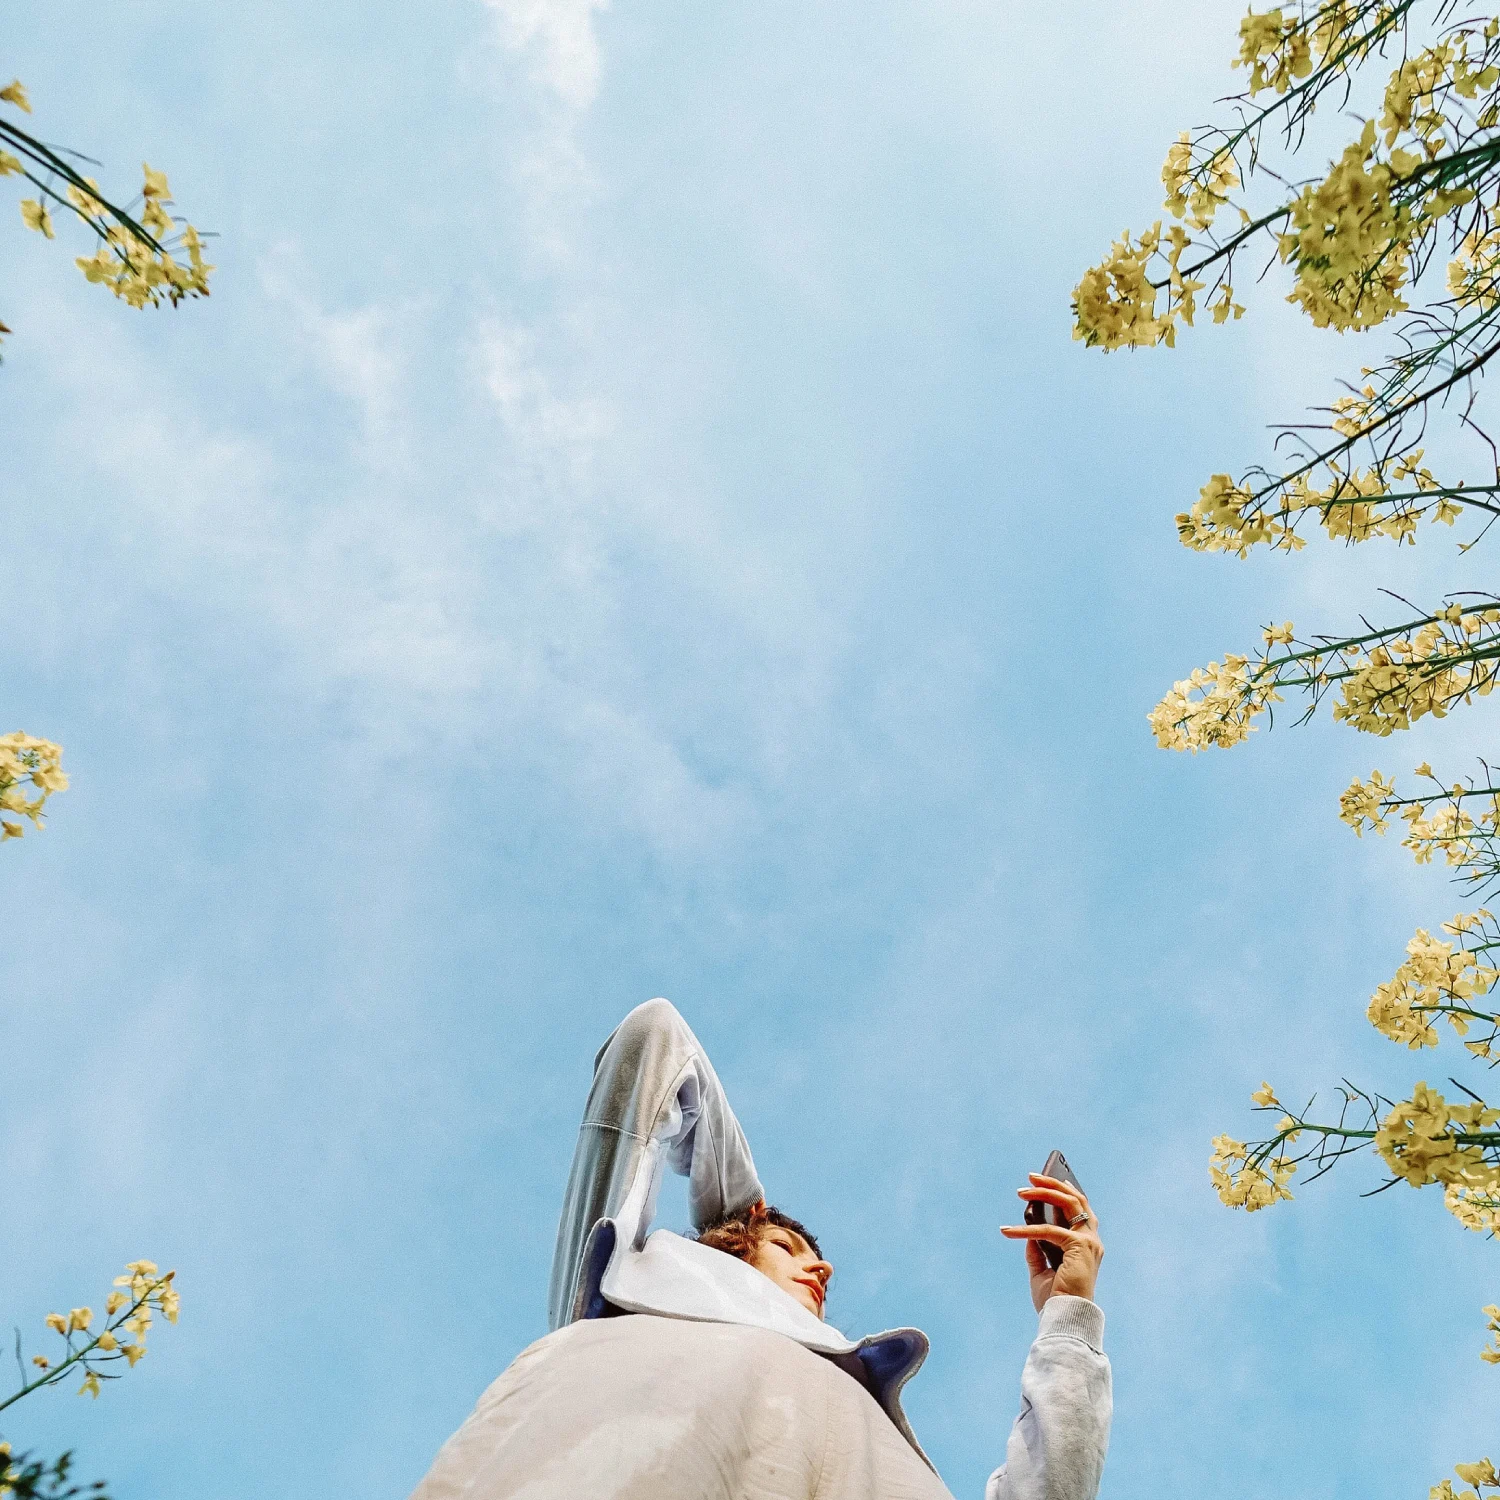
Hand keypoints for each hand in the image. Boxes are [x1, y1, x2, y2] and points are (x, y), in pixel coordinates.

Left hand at [999, 1172, 1103, 1312]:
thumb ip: (1037, 1251)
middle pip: (1076, 1200)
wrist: (1064, 1317)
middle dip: (1053, 1184)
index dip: (1068, 1191)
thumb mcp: (1042, 1270)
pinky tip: (1008, 1231)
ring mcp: (1089, 1241)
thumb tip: (1027, 1233)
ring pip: (1068, 1203)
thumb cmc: (1056, 1299)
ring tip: (1022, 1191)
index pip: (1082, 1210)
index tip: (1055, 1177)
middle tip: (1031, 1177)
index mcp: (1087, 1246)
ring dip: (1044, 1192)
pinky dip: (1026, 1229)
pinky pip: (1047, 1230)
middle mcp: (1092, 1240)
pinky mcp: (1079, 1246)